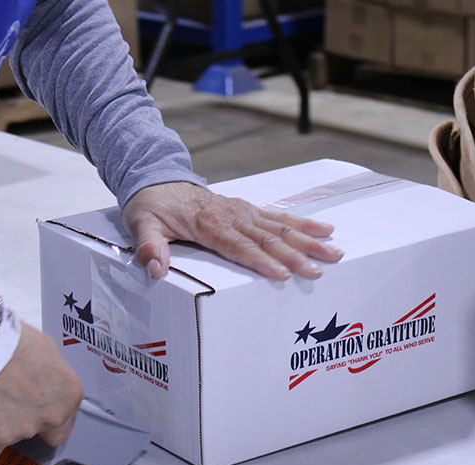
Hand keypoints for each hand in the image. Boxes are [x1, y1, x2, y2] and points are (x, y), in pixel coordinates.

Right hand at [0, 324, 82, 461]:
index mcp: (69, 396)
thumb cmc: (10, 341)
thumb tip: (47, 382)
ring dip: (4, 426)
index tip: (37, 406)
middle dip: (30, 422)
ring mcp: (22, 431)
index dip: (50, 412)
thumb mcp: (47, 350)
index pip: (66, 421)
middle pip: (43, 432)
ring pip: (14, 438)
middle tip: (11, 403)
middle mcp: (51, 417)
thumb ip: (53, 376)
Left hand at [122, 181, 343, 280]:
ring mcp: (243, 212)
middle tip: (319, 269)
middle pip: (267, 238)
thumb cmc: (151, 207)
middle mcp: (232, 216)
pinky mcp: (249, 210)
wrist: (157, 181)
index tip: (281, 273)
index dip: (260, 260)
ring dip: (308, 240)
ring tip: (334, 252)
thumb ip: (149, 246)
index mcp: (208, 224)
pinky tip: (325, 230)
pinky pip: (279, 217)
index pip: (238, 246)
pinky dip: (303, 224)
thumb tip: (155, 269)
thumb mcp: (140, 224)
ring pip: (280, 228)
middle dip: (295, 255)